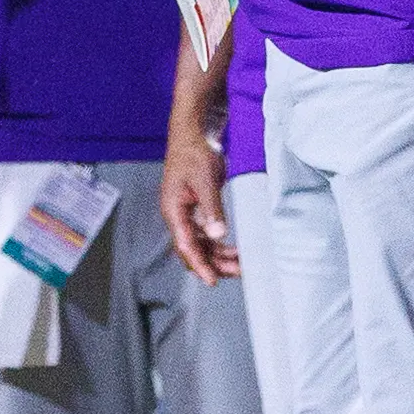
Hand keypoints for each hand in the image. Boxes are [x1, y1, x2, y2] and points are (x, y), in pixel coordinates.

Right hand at [161, 126, 239, 285]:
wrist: (193, 133)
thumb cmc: (194, 152)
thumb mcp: (205, 180)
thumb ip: (212, 209)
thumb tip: (217, 235)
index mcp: (174, 210)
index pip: (185, 246)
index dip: (199, 265)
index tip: (212, 280)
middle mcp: (178, 216)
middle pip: (193, 250)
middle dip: (213, 264)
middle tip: (238, 272)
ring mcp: (186, 213)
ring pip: (201, 244)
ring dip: (218, 256)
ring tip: (240, 265)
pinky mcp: (196, 209)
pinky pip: (206, 234)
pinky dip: (219, 244)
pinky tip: (233, 249)